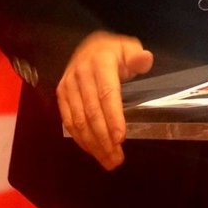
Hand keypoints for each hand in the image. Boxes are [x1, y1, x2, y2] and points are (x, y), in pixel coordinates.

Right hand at [56, 31, 153, 170]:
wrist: (88, 46)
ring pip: (79, 121)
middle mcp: (81, 74)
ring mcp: (68, 85)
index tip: (121, 138)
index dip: (113, 117)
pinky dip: (80, 138)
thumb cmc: (113, 53)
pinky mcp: (61, 94)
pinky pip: (69, 120)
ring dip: (93, 144)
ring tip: (108, 161)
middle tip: (117, 159)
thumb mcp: (128, 49)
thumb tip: (146, 59)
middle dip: (104, 139)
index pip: (107, 93)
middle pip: (92, 112)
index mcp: (101, 63)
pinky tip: (92, 150)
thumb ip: (137, 57)